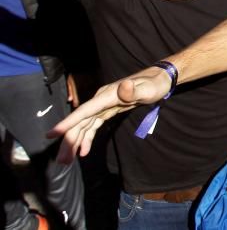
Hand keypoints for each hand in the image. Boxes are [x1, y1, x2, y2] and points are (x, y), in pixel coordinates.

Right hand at [49, 66, 171, 162]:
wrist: (160, 79)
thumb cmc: (154, 84)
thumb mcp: (148, 89)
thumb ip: (135, 90)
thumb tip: (124, 86)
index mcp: (107, 95)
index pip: (84, 111)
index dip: (68, 122)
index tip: (52, 134)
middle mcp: (101, 99)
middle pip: (80, 121)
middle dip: (69, 140)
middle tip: (62, 161)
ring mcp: (103, 105)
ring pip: (84, 125)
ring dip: (74, 142)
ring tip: (66, 161)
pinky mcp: (108, 110)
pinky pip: (93, 125)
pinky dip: (87, 138)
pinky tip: (83, 151)